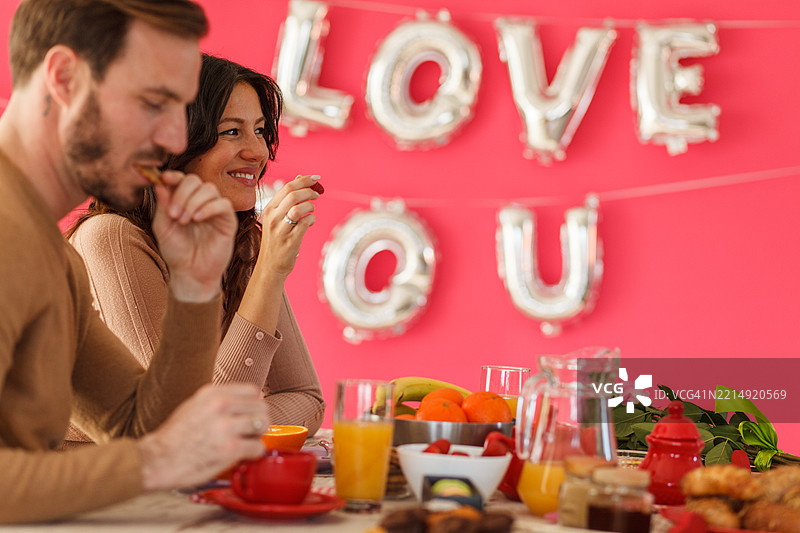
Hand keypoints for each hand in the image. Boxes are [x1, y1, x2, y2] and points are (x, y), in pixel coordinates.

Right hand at [137, 384, 268, 490]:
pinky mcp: (229, 449)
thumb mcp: (193, 405)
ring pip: (263, 424)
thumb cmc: (174, 437)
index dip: (254, 405)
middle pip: (262, 407)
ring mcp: (226, 427)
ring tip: (246, 442)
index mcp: (212, 393)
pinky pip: (258, 447)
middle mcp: (220, 405)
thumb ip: (218, 401)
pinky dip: (254, 453)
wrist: (157, 460)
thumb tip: (245, 403)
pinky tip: (242, 455)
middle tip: (250, 432)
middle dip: (258, 421)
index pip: (252, 391)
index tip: (249, 415)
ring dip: (257, 436)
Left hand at [152, 171, 236, 301]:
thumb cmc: (176, 251)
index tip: (164, 178)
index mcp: (184, 201)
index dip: (174, 176)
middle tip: (173, 214)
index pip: (182, 180)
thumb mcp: (163, 227)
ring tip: (184, 221)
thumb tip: (160, 183)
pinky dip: (209, 208)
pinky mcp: (228, 220)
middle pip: (195, 181)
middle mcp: (201, 202)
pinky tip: (197, 219)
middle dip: (182, 193)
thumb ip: (163, 206)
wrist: (191, 274)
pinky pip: (223, 204)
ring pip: (209, 189)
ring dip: (193, 202)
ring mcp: (215, 210)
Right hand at [257, 174, 321, 276]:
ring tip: (312, 210)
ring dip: (310, 207)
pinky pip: (305, 224)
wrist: (269, 265)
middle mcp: (272, 218)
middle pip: (293, 195)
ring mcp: (280, 230)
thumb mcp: (277, 217)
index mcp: (269, 209)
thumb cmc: (276, 239)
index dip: (304, 180)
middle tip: (317, 195)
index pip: (287, 187)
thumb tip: (299, 178)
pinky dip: (311, 219)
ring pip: (299, 208)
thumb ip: (287, 198)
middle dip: (309, 192)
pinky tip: (310, 222)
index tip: (316, 178)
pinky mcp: (290, 241)